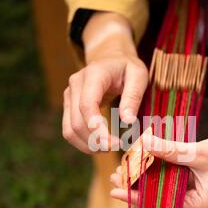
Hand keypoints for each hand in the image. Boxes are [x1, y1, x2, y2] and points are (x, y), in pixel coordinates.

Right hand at [62, 12, 147, 153]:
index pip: (87, 105)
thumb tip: (128, 121)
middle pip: (77, 121)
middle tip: (117, 148)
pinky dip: (82, 142)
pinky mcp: (68, 106)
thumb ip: (133, 96)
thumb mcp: (139, 76)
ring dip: (87, 145)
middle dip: (96, 141)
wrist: (110, 57)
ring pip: (70, 129)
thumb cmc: (127, 67)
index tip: (114, 143)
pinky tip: (99, 146)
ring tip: (108, 149)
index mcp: (93, 75)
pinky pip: (69, 129)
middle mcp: (75, 85)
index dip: (97, 128)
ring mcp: (69, 95)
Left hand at [110, 128, 207, 207]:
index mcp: (197, 207)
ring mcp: (193, 197)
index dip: (134, 197)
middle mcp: (193, 207)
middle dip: (136, 186)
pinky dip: (158, 172)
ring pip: (162, 190)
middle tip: (115, 175)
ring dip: (145, 178)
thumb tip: (144, 143)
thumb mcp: (199, 153)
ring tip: (124, 169)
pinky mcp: (194, 186)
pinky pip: (171, 182)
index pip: (158, 205)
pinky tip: (143, 163)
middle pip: (157, 199)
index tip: (114, 190)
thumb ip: (171, 150)